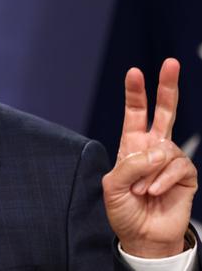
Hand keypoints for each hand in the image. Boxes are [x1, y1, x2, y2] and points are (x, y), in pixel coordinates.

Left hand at [102, 58, 196, 257]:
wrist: (141, 236)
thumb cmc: (124, 209)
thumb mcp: (113, 185)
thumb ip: (131, 164)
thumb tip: (158, 152)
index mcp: (132, 144)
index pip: (135, 113)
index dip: (135, 93)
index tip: (134, 71)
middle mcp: (153, 148)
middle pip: (164, 112)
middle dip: (167, 87)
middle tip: (171, 63)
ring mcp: (170, 160)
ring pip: (165, 149)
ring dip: (149, 171)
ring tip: (142, 190)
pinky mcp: (186, 176)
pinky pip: (177, 166)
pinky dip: (162, 179)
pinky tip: (154, 192)